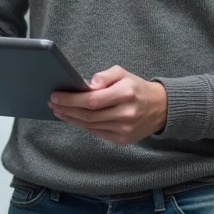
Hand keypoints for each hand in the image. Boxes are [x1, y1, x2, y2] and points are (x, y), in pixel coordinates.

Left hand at [48, 65, 167, 144]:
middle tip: (53, 103)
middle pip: (88, 114)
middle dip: (67, 109)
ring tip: (59, 111)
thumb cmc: (137, 88)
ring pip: (91, 126)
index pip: (92, 100)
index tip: (56, 95)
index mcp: (126, 93)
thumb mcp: (123, 73)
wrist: (161, 108)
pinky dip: (83, 126)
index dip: (71, 99)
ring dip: (71, 119)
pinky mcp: (123, 139)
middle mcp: (126, 113)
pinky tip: (74, 118)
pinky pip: (98, 133)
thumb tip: (87, 85)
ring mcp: (125, 129)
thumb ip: (104, 76)